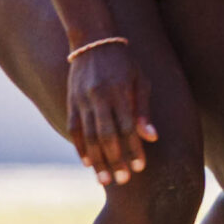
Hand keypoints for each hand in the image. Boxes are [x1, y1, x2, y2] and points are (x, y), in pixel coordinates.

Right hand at [64, 39, 155, 183]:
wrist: (93, 43)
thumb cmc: (125, 64)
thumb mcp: (141, 81)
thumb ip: (144, 110)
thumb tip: (152, 137)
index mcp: (120, 92)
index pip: (128, 127)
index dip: (133, 148)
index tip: (140, 168)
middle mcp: (99, 97)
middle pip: (107, 136)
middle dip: (115, 160)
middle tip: (123, 180)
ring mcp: (82, 100)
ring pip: (89, 136)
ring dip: (97, 160)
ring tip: (104, 180)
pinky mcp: (71, 102)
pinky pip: (74, 129)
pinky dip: (80, 147)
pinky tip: (88, 163)